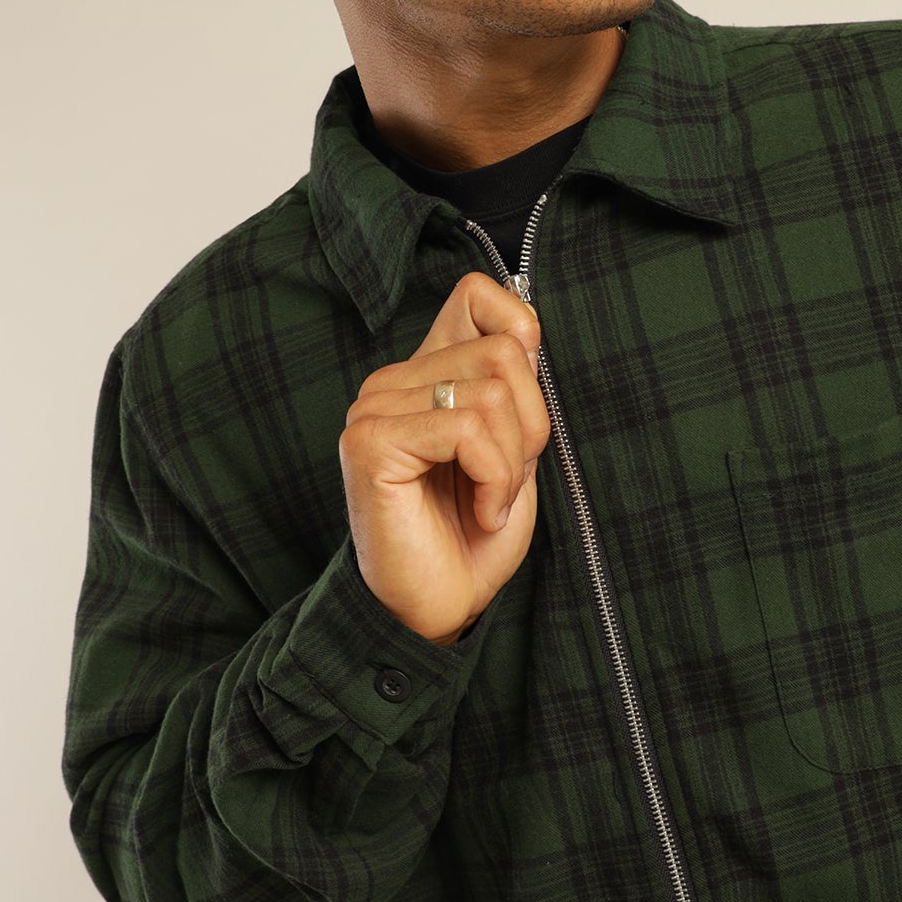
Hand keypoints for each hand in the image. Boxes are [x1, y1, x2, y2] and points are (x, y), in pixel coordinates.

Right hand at [340, 272, 549, 643]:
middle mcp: (393, 380)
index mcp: (425, 373)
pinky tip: (480, 512)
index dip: (520, 332)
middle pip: (504, 352)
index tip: (522, 410)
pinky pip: (467, 429)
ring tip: (489, 501)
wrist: (439, 607)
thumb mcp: (513, 449)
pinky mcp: (372, 441)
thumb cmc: (473, 535)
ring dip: (512, 462)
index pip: (476, 294)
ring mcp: (375, 407)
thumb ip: (515, 388)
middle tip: (505, 481)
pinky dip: (495, 480)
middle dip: (529, 426)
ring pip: (493, 392)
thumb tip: (527, 331)